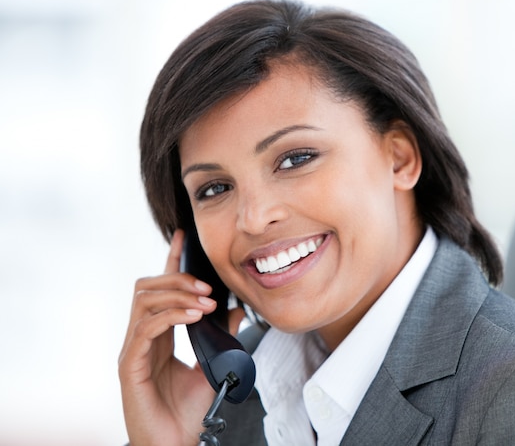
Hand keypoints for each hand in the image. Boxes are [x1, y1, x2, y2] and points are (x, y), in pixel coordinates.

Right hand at [118, 229, 243, 445]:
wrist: (174, 445)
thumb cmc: (187, 413)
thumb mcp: (213, 366)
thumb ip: (222, 338)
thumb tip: (237, 311)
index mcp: (159, 335)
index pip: (161, 289)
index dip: (171, 260)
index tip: (183, 237)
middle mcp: (142, 337)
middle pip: (147, 287)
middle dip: (177, 278)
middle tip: (208, 287)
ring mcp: (133, 349)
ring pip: (143, 300)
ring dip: (177, 294)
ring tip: (205, 302)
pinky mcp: (128, 364)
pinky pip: (144, 327)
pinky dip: (171, 315)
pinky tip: (195, 316)